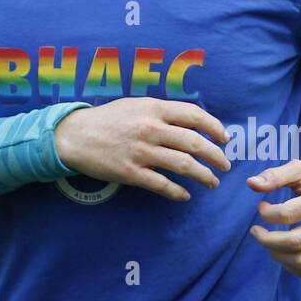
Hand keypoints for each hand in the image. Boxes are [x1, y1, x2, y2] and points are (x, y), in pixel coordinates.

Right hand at [54, 97, 231, 200]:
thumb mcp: (136, 105)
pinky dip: (178, 192)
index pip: (194, 116)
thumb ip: (162, 111)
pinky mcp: (131, 172)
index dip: (215, 127)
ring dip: (204, 175)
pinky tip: (185, 195)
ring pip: (183, 165)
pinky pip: (162, 185)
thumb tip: (192, 121)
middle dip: (216, 156)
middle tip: (225, 165)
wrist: (75, 135)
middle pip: (195, 143)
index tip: (225, 139)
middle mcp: (150, 128)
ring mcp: (141, 152)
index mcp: (153, 108)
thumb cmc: (108, 119)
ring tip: (212, 182)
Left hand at [247, 157, 300, 278]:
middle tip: (255, 231)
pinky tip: (281, 251)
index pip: (288, 214)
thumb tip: (250, 184)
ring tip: (267, 240)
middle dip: (266, 239)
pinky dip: (289, 266)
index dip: (267, 213)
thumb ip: (275, 176)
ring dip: (276, 254)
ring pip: (300, 261)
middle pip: (294, 242)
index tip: (261, 206)